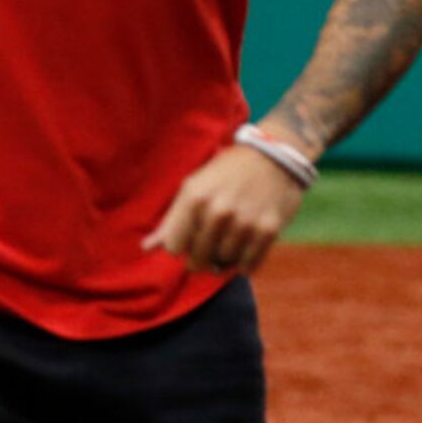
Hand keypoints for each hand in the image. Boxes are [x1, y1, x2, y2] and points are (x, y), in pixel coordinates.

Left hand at [142, 145, 305, 275]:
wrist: (275, 157)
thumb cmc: (227, 172)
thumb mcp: (194, 187)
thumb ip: (171, 220)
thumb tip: (146, 248)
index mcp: (195, 197)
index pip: (174, 247)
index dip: (181, 246)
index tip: (191, 237)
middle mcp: (219, 211)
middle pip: (197, 260)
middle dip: (200, 258)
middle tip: (210, 245)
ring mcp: (245, 222)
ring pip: (223, 264)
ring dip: (224, 259)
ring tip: (230, 241)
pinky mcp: (268, 230)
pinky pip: (248, 265)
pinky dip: (244, 263)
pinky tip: (245, 246)